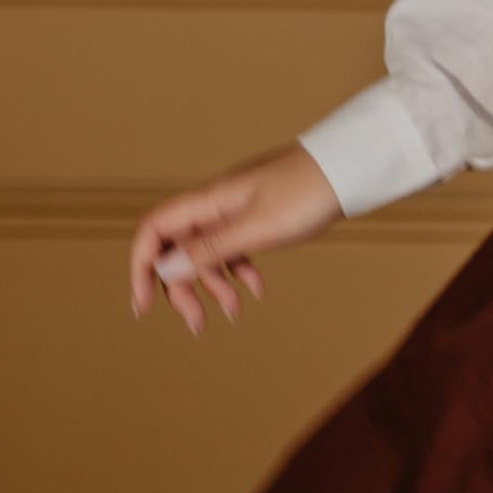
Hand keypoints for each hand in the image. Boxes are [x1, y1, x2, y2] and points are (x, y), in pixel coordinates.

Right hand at [128, 141, 345, 335]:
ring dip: (214, 285)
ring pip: (208, 252)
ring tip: (235, 313)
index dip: (141, 267)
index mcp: (208, 200)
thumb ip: (211, 248)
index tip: (144, 305)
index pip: (153, 230)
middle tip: (198, 324)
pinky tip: (258, 290)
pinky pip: (235, 248)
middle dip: (181, 288)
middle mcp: (215, 204)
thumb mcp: (258, 227)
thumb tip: (164, 269)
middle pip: (177, 248)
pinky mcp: (258, 217)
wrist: (351, 167)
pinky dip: (240, 271)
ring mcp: (237, 210)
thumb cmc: (308, 191)